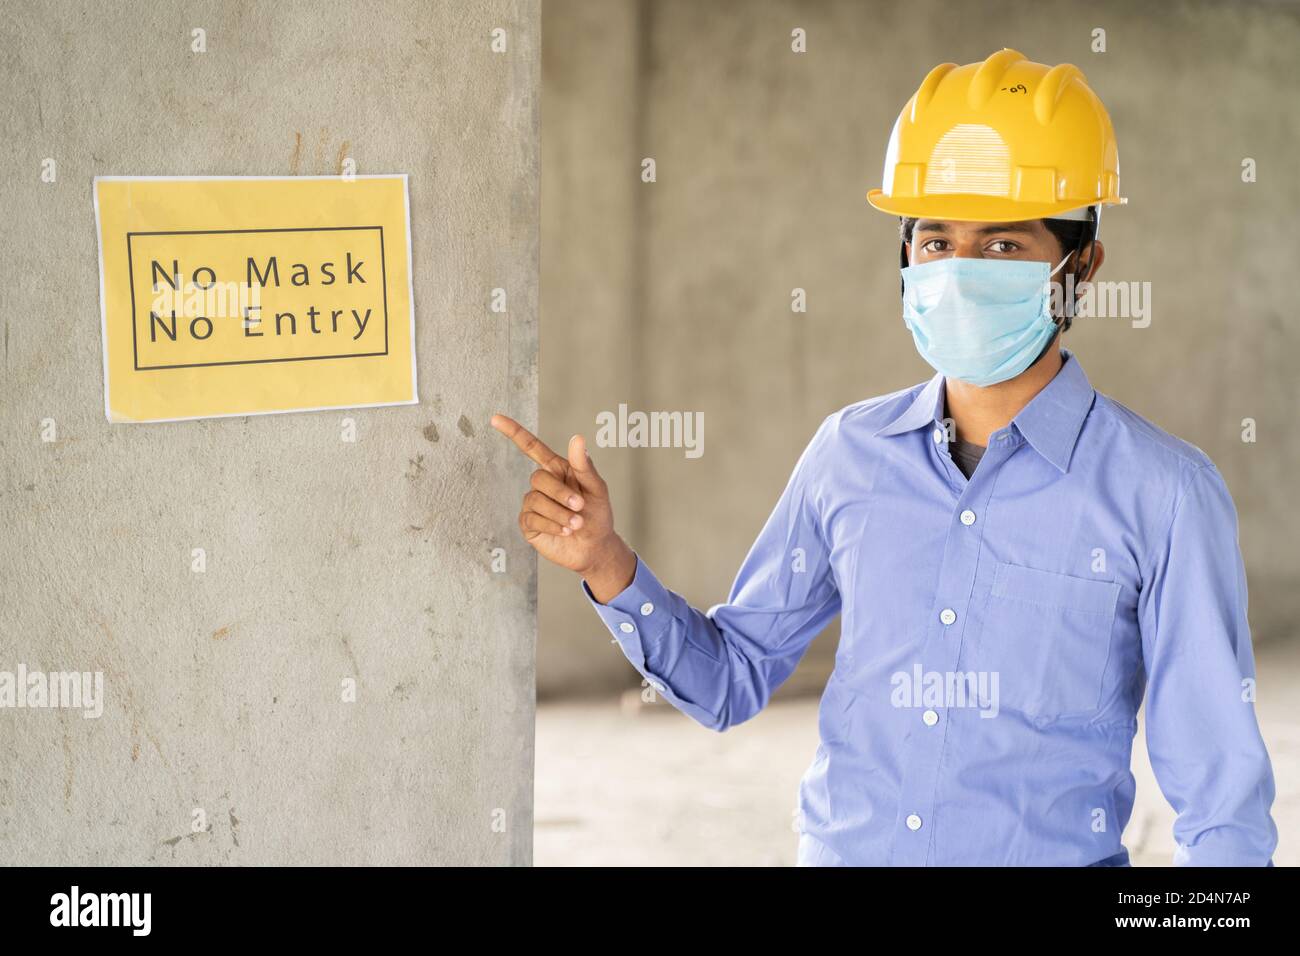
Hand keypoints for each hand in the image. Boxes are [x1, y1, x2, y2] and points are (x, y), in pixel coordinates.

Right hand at [490, 414, 634, 599]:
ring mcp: (533, 505)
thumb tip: (577, 438)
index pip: (532, 447)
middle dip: (560, 493)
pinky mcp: (529, 525)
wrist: (595, 548)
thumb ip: (584, 466)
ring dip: (559, 513)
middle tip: (580, 507)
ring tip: (576, 524)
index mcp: (557, 470)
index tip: (495, 418)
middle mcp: (543, 485)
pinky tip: (565, 531)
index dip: (514, 432)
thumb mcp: (597, 489)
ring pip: (535, 501)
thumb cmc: (598, 515)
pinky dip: (552, 524)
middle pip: (538, 478)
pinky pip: (532, 519)